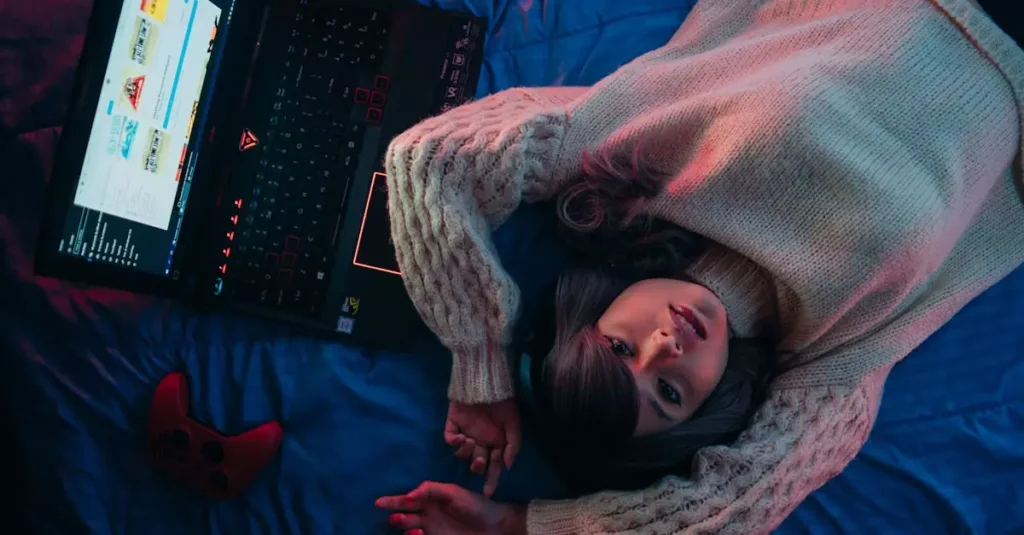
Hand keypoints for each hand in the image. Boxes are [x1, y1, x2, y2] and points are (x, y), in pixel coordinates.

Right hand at [376, 481, 526, 534]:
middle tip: (395, 517)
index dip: (393, 501)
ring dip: (405, 528)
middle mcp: (428, 515)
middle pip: (405, 516)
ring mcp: (432, 529)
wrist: (496, 526)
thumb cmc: (477, 505)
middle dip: (396, 516)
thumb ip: (432, 490)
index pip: (407, 500)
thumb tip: (409, 495)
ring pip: (410, 530)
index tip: (379, 502)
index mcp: (430, 499)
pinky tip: (418, 533)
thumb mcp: (455, 492)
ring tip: (410, 527)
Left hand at [444, 400, 520, 496]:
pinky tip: (460, 438)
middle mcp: (480, 441)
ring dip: (465, 453)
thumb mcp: (514, 424)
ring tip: (470, 442)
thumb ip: (512, 446)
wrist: (487, 383)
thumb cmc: (503, 403)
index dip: (491, 480)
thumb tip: (507, 466)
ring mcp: (466, 433)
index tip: (488, 493)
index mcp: (495, 443)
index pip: (493, 466)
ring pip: (461, 454)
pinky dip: (453, 442)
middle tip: (480, 461)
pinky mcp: (453, 424)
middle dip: (477, 467)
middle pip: (475, 463)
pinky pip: (449, 439)